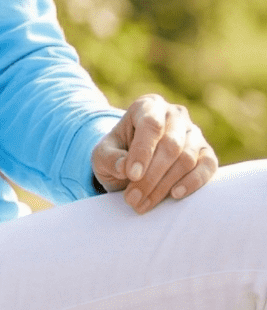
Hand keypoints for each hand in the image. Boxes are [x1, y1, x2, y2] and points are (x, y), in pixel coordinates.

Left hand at [91, 94, 217, 212]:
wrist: (133, 164)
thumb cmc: (117, 154)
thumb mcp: (102, 154)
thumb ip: (110, 157)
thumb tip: (125, 167)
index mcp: (148, 106)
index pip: (151, 124)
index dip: (142, 152)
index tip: (131, 175)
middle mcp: (174, 115)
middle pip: (171, 145)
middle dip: (151, 175)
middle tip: (133, 198)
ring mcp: (193, 133)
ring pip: (187, 158)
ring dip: (165, 185)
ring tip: (143, 203)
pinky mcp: (206, 153)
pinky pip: (207, 166)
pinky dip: (193, 182)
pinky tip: (175, 195)